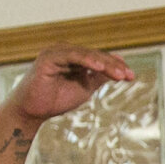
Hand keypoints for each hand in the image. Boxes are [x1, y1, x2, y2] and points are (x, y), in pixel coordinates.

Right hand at [6, 45, 132, 126]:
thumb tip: (119, 70)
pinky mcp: (48, 58)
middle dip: (114, 66)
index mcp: (74, 58)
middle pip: (95, 56)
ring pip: (86, 55)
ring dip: (104, 64)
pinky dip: (86, 60)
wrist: (33, 111)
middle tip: (129, 76)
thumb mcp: (84, 88)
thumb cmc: (55, 99)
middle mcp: (66, 52)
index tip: (131, 77)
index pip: (99, 59)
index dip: (116, 67)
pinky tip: (99, 67)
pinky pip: (71, 56)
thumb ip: (98, 78)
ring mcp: (57, 53)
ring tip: (119, 74)